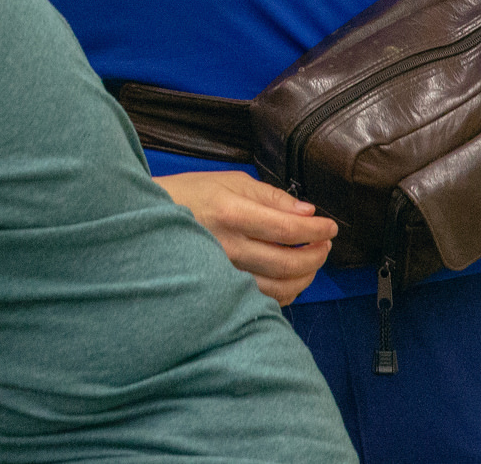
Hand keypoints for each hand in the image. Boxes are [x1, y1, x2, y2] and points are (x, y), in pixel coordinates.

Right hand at [155, 169, 336, 304]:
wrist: (150, 218)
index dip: (317, 229)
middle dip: (318, 254)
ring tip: (311, 258)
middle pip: (289, 262)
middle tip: (325, 242)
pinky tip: (290, 276)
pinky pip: (266, 299)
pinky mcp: (223, 286)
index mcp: (232, 214)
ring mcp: (225, 271)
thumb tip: (306, 211)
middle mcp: (229, 247)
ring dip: (306, 275)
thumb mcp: (230, 181)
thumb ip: (271, 196)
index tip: (330, 226)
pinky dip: (287, 290)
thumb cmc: (190, 195)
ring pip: (281, 286)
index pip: (288, 228)